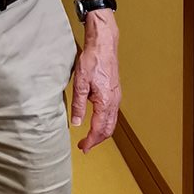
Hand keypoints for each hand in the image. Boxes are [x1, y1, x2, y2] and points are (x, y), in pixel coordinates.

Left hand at [70, 12, 120, 153]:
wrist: (104, 45)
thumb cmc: (93, 60)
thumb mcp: (80, 83)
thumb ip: (79, 105)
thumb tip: (77, 123)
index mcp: (105, 102)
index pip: (99, 129)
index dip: (90, 141)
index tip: (83, 148)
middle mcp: (114, 102)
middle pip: (108, 129)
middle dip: (97, 140)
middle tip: (85, 146)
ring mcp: (116, 97)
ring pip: (112, 122)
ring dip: (102, 133)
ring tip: (90, 137)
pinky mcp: (115, 92)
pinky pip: (113, 114)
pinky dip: (106, 123)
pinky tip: (97, 121)